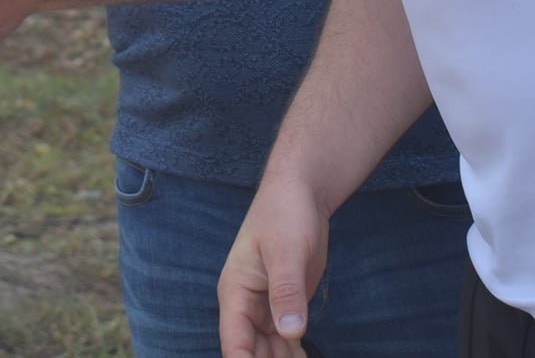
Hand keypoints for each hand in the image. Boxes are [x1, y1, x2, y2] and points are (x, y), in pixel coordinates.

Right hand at [218, 174, 329, 357]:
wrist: (299, 192)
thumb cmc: (285, 213)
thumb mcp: (288, 252)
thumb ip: (287, 292)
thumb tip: (291, 333)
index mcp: (235, 293)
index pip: (235, 345)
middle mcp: (246, 306)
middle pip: (251, 353)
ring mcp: (265, 307)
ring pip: (269, 351)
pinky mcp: (285, 306)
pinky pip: (285, 342)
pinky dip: (294, 356)